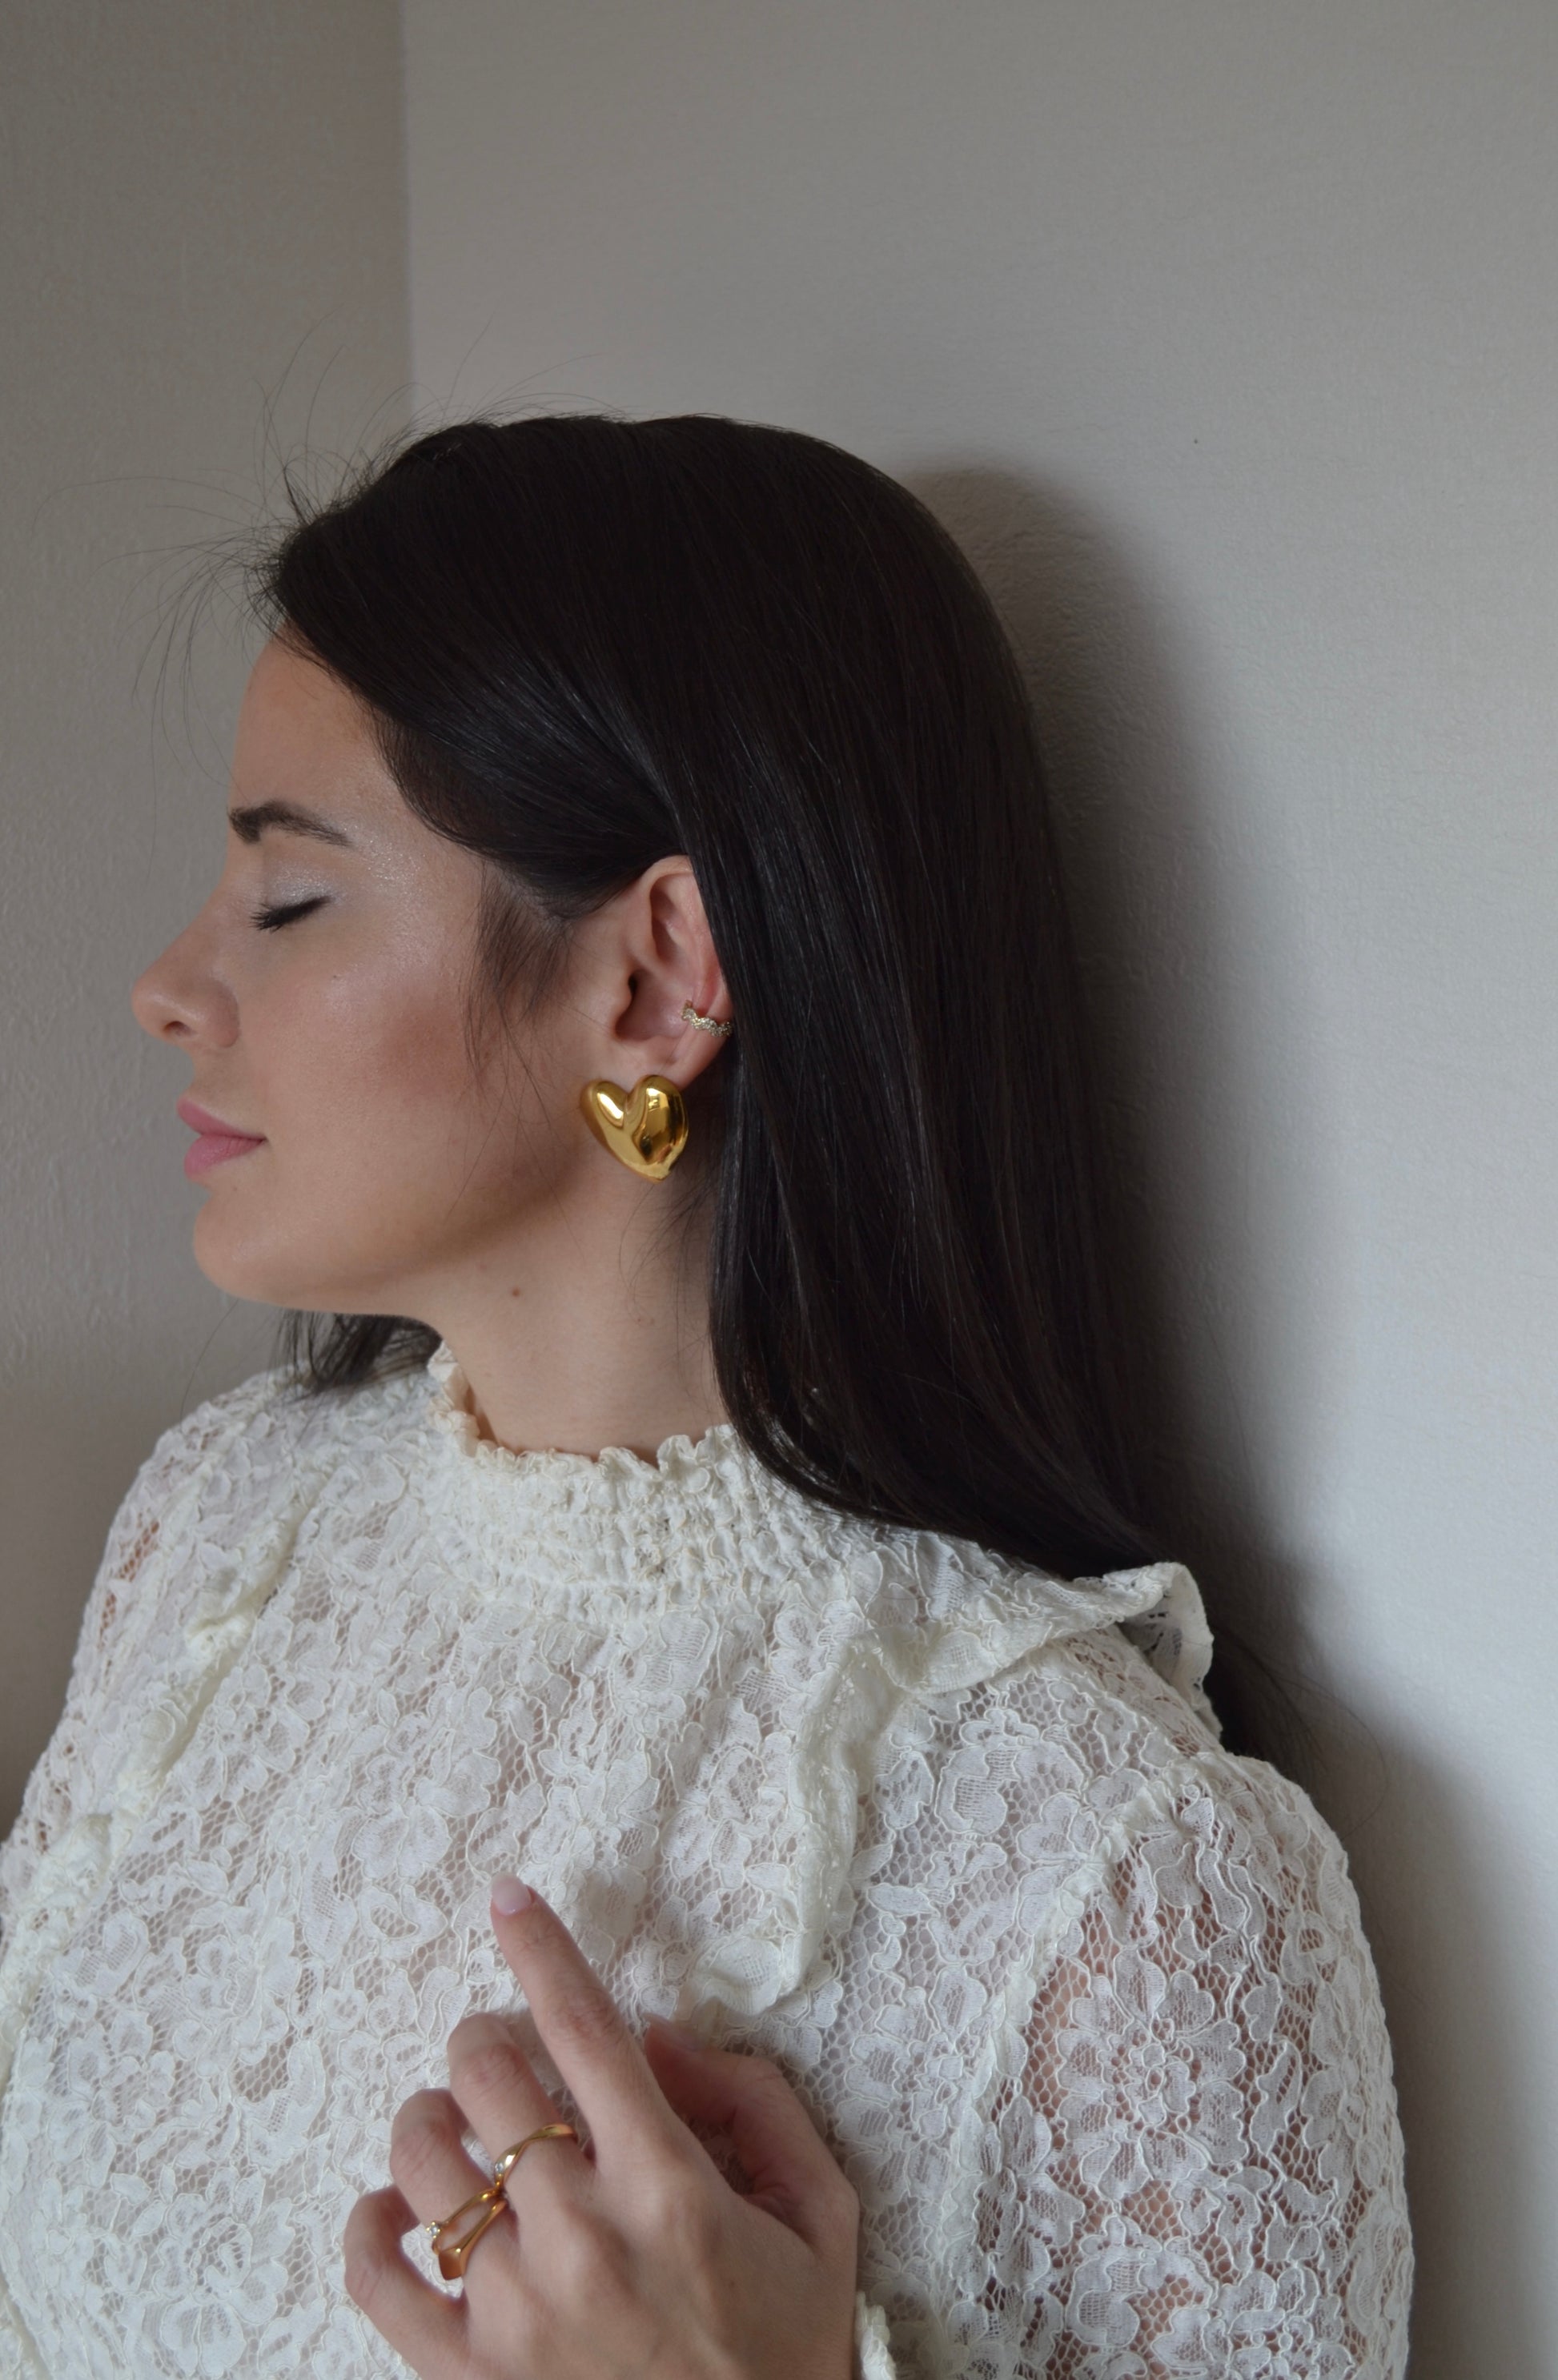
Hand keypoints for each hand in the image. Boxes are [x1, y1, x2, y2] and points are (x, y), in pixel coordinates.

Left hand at [345, 1877, 860, 2379]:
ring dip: (430, 2120)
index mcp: (668, 2184)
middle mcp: (583, 2234)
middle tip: (502, 2054)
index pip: (584, 2027)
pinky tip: (400, 2212)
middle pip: (484, 2074)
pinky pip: (377, 2279)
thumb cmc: (787, 2350)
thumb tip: (660, 2036)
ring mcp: (515, 2309)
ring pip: (420, 2158)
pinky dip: (370, 2226)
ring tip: (457, 2131)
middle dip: (484, 2036)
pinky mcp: (468, 2375)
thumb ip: (755, 2102)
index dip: (540, 1945)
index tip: (507, 1897)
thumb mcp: (818, 2212)